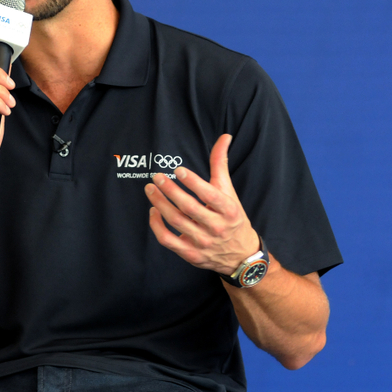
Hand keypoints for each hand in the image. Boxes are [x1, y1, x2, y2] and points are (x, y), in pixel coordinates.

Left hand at [144, 134, 260, 274]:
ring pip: (176, 222)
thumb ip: (221, 164)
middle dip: (170, 191)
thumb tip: (224, 137)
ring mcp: (203, 243)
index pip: (211, 196)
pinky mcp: (190, 254)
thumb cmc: (232, 218)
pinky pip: (168, 240)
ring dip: (160, 204)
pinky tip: (153, 211)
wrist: (240, 255)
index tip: (179, 170)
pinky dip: (157, 225)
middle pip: (189, 208)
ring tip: (150, 189)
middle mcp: (217, 228)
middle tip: (157, 177)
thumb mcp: (229, 191)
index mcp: (229, 211)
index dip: (194, 183)